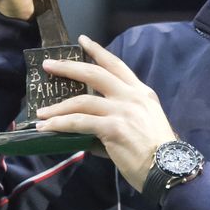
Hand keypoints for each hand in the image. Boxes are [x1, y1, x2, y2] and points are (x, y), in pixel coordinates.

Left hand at [35, 35, 176, 190]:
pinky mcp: (113, 127)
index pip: (116, 65)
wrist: (168, 169)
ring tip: (41, 112)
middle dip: (69, 67)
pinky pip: (79, 122)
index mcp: (141, 93)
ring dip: (58, 106)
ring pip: (82, 100)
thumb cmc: (157, 152)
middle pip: (95, 74)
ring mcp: (122, 110)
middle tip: (49, 65)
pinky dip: (60, 124)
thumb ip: (118, 117)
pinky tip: (48, 127)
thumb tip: (89, 124)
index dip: (98, 51)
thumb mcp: (143, 123)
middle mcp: (132, 96)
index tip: (83, 41)